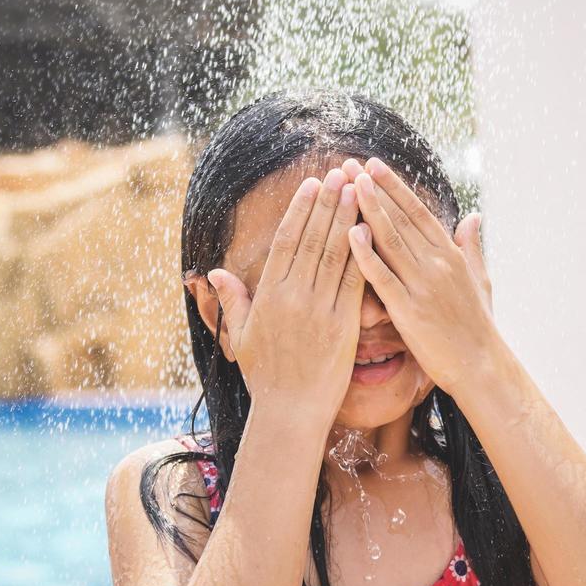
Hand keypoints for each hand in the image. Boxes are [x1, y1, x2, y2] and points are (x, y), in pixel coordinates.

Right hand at [206, 168, 364, 416]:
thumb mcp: (240, 337)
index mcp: (268, 295)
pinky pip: (355, 282)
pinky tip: (372, 230)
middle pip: (313, 239)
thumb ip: (231, 301)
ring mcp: (320, 310)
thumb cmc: (266, 377)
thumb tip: (213, 273)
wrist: (291, 412)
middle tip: (342, 173)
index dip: (301, 210)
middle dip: (328, 203)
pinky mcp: (344, 325)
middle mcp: (293, 297)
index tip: (313, 185)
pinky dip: (363, 254)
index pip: (287, 241)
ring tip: (359, 191)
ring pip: (336, 254)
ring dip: (348, 219)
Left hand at [341, 156, 497, 393]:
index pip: (418, 211)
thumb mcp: (480, 279)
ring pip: (391, 240)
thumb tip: (473, 216)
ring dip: (368, 210)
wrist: (480, 365)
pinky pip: (383, 277)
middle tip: (351, 164)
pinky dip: (366, 254)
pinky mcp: (409, 310)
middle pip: (401, 218)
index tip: (374, 165)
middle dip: (374, 189)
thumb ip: (471, 246)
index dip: (394, 186)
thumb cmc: (478, 324)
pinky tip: (350, 233)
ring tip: (349, 185)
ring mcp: (422, 286)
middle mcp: (437, 264)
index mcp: (450, 255)